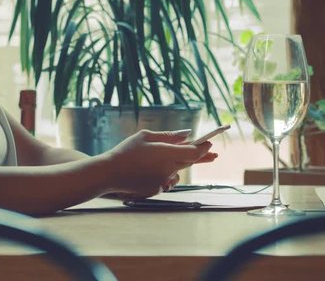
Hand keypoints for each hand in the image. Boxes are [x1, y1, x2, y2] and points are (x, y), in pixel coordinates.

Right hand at [101, 129, 217, 198]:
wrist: (110, 173)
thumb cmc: (126, 151)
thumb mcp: (146, 136)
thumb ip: (168, 136)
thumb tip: (186, 135)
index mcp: (167, 153)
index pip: (194, 151)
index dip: (204, 148)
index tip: (209, 143)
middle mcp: (169, 168)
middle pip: (191, 162)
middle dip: (202, 157)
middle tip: (214, 155)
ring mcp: (163, 180)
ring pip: (178, 171)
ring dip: (178, 164)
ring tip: (163, 158)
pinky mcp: (156, 189)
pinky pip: (166, 179)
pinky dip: (163, 173)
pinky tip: (148, 169)